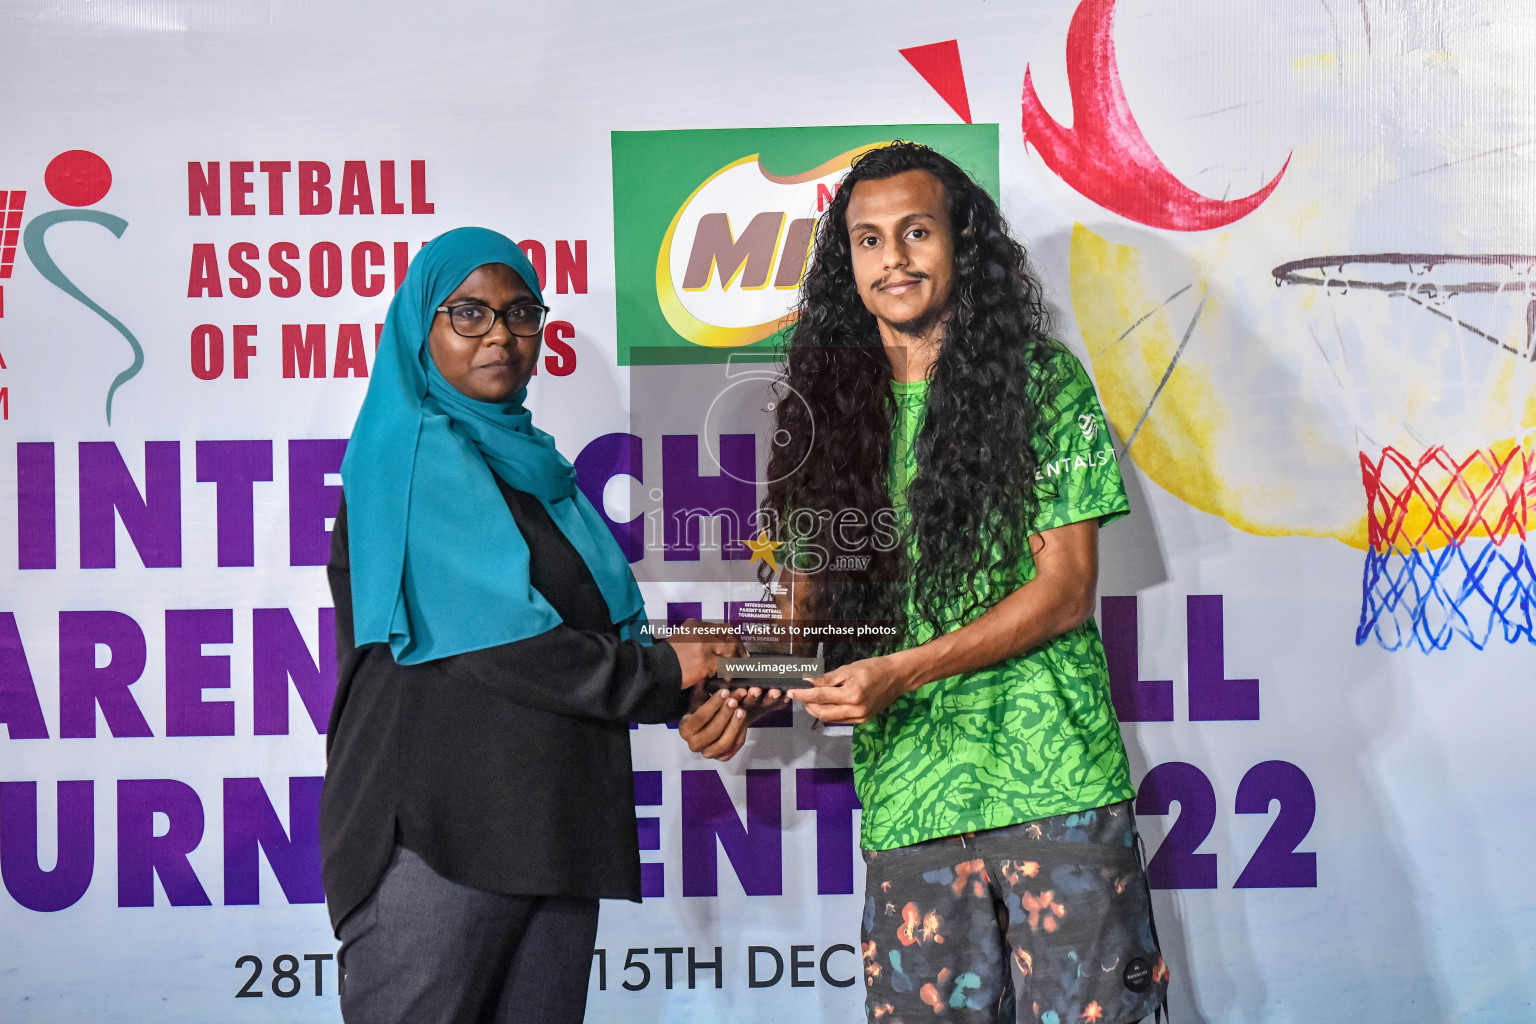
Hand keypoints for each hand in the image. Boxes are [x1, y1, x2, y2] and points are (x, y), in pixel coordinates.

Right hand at [663, 619, 745, 688]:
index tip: (736, 647)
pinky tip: (727, 678)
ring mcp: (705, 646)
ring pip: (730, 650)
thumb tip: (716, 647)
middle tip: (742, 658)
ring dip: (735, 660)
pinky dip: (729, 672)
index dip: (732, 638)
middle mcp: (702, 631)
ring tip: (735, 670)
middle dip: (738, 647)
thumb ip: (698, 639)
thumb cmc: (667, 658)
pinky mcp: (706, 661)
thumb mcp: (681, 639)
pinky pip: (725, 665)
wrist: (657, 668)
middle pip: (729, 635)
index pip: (722, 628)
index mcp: (696, 624)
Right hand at [678, 684, 789, 760]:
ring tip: (742, 710)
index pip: (699, 718)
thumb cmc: (702, 710)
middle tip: (735, 700)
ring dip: (734, 726)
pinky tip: (745, 722)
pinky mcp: (721, 757)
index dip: (713, 704)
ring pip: (723, 743)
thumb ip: (701, 691)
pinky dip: (740, 735)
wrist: (708, 725)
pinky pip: (733, 748)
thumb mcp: (699, 699)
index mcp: (685, 729)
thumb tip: (702, 678)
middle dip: (725, 715)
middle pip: (712, 732)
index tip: (725, 692)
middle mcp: (693, 745)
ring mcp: (708, 753)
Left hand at [790, 656, 910, 724]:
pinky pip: (839, 720)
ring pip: (829, 718)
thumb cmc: (873, 668)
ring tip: (810, 699)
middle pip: (821, 712)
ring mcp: (859, 717)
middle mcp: (854, 710)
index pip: (819, 696)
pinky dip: (829, 713)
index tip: (791, 691)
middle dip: (807, 704)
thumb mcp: (849, 669)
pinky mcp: (862, 720)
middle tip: (799, 694)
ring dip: (816, 710)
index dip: (803, 694)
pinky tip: (825, 704)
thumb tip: (808, 681)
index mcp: (851, 694)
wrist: (897, 677)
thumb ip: (828, 678)